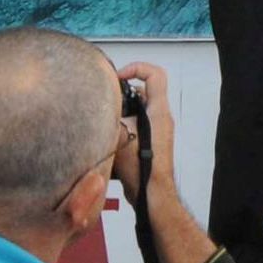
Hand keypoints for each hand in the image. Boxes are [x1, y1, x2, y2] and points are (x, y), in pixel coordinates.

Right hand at [114, 61, 177, 199]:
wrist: (150, 194)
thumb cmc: (140, 165)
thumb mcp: (121, 134)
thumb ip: (113, 115)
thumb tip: (101, 105)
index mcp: (158, 111)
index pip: (156, 75)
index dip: (137, 68)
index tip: (117, 78)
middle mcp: (161, 118)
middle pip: (143, 93)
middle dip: (121, 95)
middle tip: (103, 103)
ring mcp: (157, 132)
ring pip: (136, 112)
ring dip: (119, 114)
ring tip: (101, 122)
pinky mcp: (149, 145)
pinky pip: (135, 127)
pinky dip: (121, 129)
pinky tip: (105, 140)